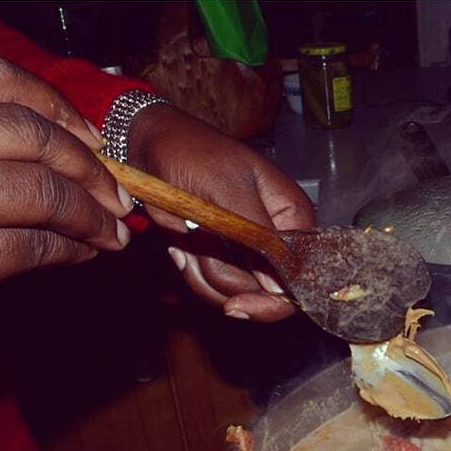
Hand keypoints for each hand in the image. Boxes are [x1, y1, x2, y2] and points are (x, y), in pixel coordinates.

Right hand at [0, 54, 133, 318]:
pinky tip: (80, 252)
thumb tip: (52, 145)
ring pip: (42, 192)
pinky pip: (32, 247)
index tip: (89, 132)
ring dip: (91, 214)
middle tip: (116, 190)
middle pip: (30, 135)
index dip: (55, 104)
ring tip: (109, 229)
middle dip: (89, 165)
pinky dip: (70, 250)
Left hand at [126, 104, 315, 322]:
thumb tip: (280, 287)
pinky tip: (181, 243)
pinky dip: (190, 268)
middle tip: (199, 240)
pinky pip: (209, 286)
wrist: (151, 146)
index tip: (237, 304)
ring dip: (202, 270)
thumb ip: (259, 238)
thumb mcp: (228, 191)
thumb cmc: (194, 154)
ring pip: (232, 292)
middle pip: (263, 293)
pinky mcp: (220, 257)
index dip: (273, 301)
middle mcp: (275, 240)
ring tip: (188, 234)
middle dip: (223, 275)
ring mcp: (246, 251)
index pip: (300, 277)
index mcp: (292, 218)